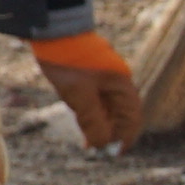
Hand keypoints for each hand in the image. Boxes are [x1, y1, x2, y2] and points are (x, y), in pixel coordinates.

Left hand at [31, 27, 144, 148]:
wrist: (52, 31)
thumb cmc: (68, 61)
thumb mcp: (79, 95)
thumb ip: (93, 122)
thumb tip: (102, 145)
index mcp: (121, 84)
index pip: (132, 117)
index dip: (125, 137)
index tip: (114, 154)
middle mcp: (116, 81)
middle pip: (120, 114)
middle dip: (110, 133)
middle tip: (96, 149)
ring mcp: (103, 77)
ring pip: (107, 107)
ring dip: (100, 125)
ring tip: (87, 140)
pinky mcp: (89, 74)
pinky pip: (96, 99)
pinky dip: (92, 113)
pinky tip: (81, 121)